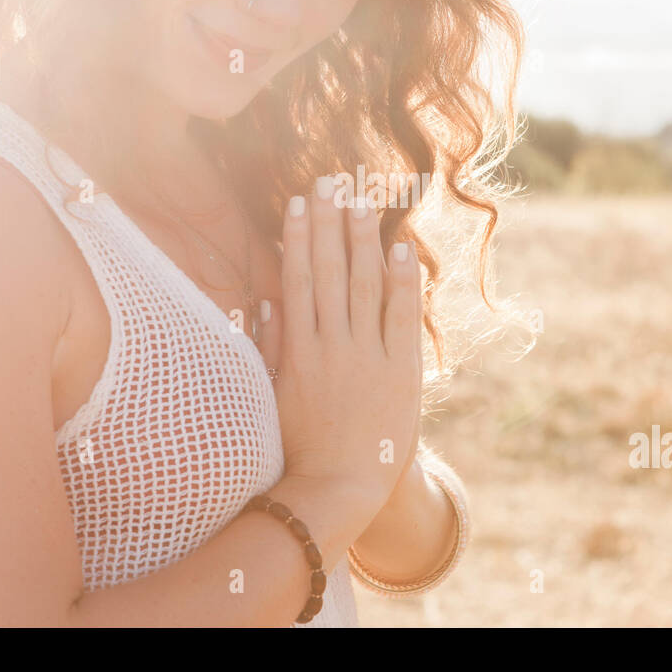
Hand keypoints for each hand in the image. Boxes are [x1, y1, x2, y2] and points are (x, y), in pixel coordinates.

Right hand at [257, 175, 423, 508]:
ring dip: (362, 239)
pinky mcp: (400, 371)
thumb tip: (269, 299)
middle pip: (328, 271)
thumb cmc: (300, 445)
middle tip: (331, 182)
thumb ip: (271, 345)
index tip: (300, 202)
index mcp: (298, 349)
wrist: (339, 489)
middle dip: (329, 223)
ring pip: (363, 285)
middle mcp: (330, 345)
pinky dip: (402, 281)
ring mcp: (366, 356)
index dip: (298, 237)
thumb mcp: (273, 394)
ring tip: (362, 201)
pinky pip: (401, 317)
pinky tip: (401, 247)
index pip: (297, 279)